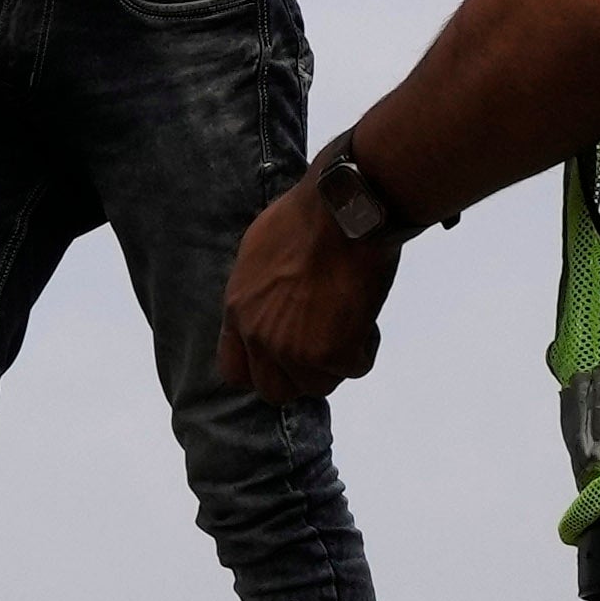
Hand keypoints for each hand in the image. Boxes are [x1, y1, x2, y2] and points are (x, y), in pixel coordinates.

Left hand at [218, 164, 397, 398]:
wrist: (344, 210)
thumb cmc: (308, 217)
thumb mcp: (258, 253)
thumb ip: (258, 294)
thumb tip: (269, 307)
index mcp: (239, 311)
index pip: (234, 371)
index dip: (261, 369)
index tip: (281, 358)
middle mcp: (260, 337)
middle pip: (275, 390)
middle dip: (300, 374)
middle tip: (321, 346)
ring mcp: (296, 350)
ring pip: (318, 385)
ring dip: (335, 362)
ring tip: (346, 323)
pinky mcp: (335, 353)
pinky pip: (355, 369)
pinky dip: (364, 348)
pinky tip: (364, 317)